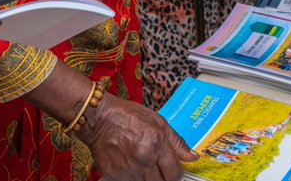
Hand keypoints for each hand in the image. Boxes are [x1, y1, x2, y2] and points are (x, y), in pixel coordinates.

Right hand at [79, 93, 195, 180]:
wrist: (98, 118)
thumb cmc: (127, 116)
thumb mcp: (157, 121)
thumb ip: (176, 142)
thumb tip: (192, 157)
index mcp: (156, 143)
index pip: (175, 173)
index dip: (176, 174)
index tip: (173, 171)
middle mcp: (144, 158)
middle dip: (162, 177)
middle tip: (156, 167)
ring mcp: (128, 169)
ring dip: (147, 178)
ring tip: (141, 164)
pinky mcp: (114, 176)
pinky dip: (132, 179)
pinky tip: (129, 167)